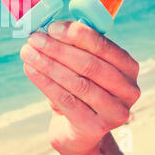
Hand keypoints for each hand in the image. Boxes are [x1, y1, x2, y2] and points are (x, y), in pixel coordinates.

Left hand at [20, 20, 139, 154]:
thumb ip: (73, 46)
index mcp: (127, 66)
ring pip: (77, 83)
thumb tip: (48, 28)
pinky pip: (66, 101)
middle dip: (56, 49)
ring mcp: (115, 111)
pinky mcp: (95, 127)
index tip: (50, 27)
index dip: (75, 34)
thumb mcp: (82, 64)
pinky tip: (30, 70)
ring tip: (27, 53)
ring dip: (47, 65)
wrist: (79, 127)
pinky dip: (45, 83)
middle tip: (33, 39)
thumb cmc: (80, 86)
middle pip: (89, 64)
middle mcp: (128, 89)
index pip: (102, 45)